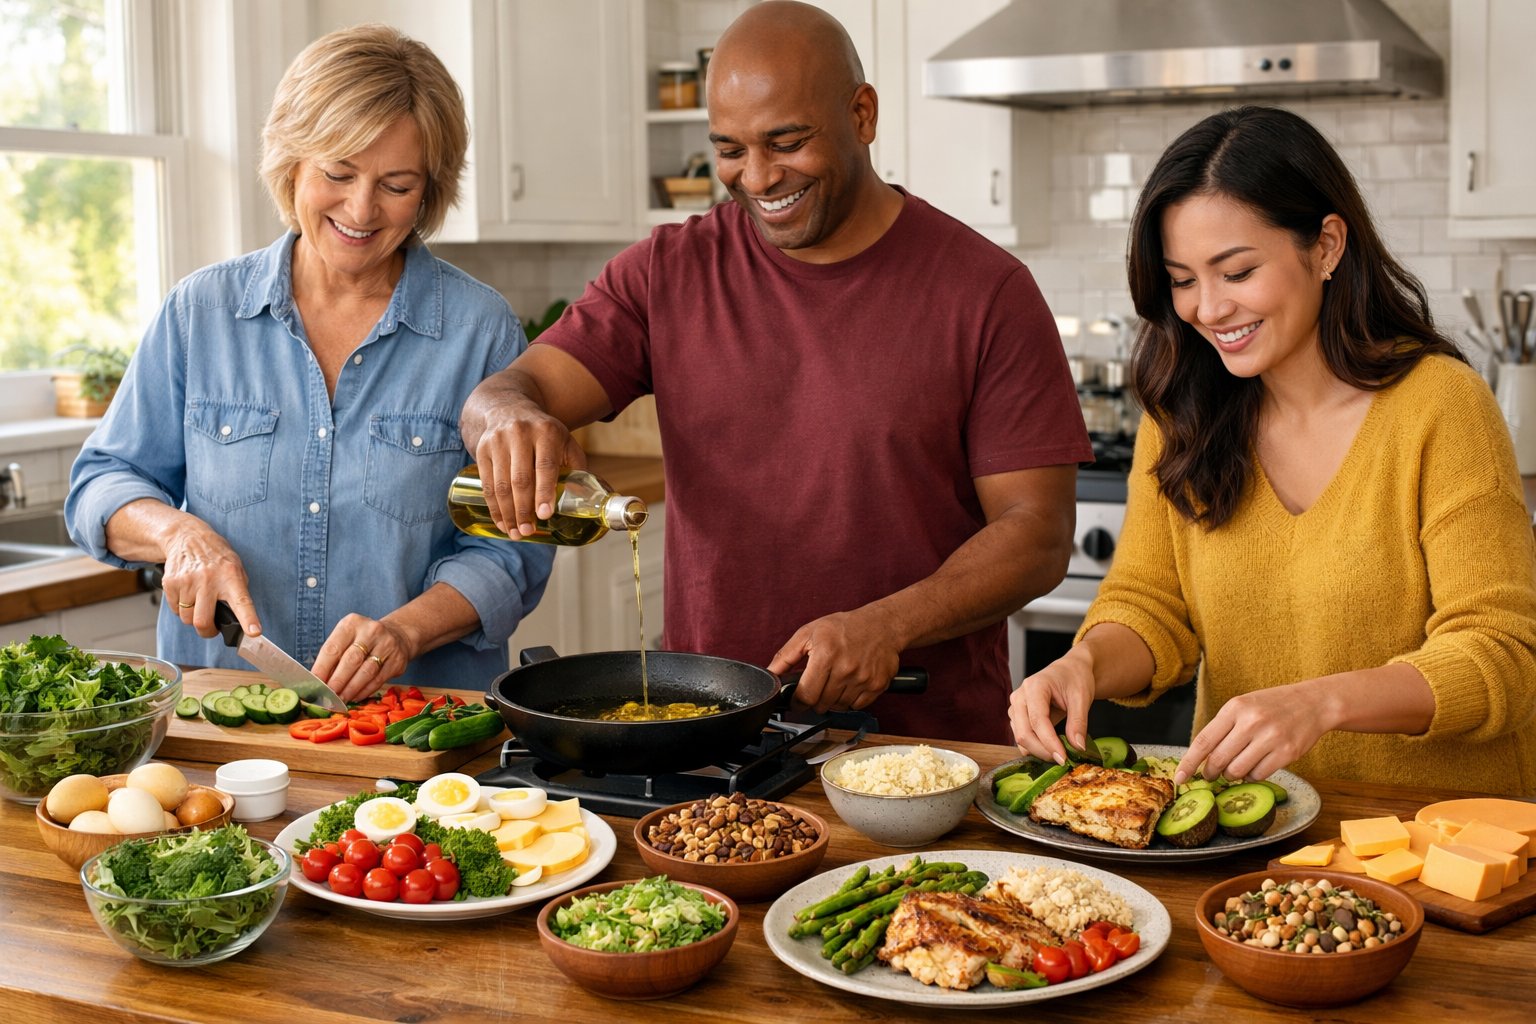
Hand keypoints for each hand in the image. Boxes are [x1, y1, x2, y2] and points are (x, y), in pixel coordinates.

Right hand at [161, 521, 257, 639]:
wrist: (187, 537)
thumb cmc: (216, 556)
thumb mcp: (236, 568)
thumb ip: (238, 592)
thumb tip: (242, 620)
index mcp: (230, 577)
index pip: (242, 602)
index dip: (248, 619)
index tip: (253, 633)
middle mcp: (208, 579)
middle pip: (202, 622)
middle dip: (207, 631)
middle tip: (211, 628)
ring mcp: (187, 581)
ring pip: (187, 619)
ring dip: (192, 617)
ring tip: (198, 601)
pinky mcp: (170, 583)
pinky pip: (174, 610)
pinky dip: (180, 608)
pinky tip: (187, 593)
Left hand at [312, 614, 412, 702]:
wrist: (396, 635)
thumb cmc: (362, 640)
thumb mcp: (346, 639)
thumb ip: (333, 658)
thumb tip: (319, 683)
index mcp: (352, 623)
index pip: (333, 648)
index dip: (322, 668)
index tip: (314, 684)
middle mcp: (371, 631)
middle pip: (351, 660)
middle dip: (337, 681)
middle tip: (327, 696)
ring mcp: (387, 645)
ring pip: (366, 672)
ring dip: (351, 689)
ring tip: (340, 699)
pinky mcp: (397, 660)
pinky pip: (378, 680)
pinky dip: (364, 691)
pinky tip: (355, 697)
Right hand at [471, 403, 586, 538]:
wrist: (509, 410)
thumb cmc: (544, 433)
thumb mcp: (565, 440)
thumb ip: (575, 465)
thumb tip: (583, 498)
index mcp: (546, 432)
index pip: (545, 466)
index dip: (544, 492)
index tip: (544, 515)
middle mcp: (520, 434)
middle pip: (521, 479)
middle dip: (524, 509)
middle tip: (529, 531)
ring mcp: (498, 441)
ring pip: (501, 484)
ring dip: (507, 513)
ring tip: (515, 533)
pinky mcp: (482, 449)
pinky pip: (487, 483)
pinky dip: (493, 506)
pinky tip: (501, 521)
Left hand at [766, 610, 900, 713]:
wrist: (881, 625)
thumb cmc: (844, 627)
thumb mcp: (809, 633)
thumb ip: (786, 656)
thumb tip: (770, 674)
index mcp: (826, 655)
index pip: (806, 695)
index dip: (797, 702)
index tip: (797, 700)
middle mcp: (846, 668)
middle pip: (821, 704)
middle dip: (815, 699)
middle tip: (818, 685)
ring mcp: (863, 679)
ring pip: (839, 707)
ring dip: (833, 700)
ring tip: (835, 681)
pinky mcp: (877, 685)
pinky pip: (857, 706)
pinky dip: (851, 700)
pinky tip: (849, 684)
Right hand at [1009, 644, 1097, 764]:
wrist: (1070, 670)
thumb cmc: (1075, 679)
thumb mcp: (1082, 698)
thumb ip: (1078, 722)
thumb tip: (1077, 747)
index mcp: (1035, 686)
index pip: (1038, 721)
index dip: (1049, 742)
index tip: (1063, 758)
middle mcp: (1020, 696)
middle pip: (1024, 732)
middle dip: (1043, 751)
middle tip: (1064, 761)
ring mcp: (1016, 706)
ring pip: (1020, 737)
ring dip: (1039, 750)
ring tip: (1060, 753)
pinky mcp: (1017, 716)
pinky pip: (1022, 736)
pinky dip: (1035, 747)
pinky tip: (1051, 748)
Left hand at [1175, 684, 1326, 784]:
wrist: (1313, 703)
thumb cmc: (1272, 706)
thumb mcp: (1243, 706)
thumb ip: (1223, 728)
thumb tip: (1200, 758)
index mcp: (1235, 708)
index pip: (1203, 741)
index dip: (1188, 763)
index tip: (1179, 778)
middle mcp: (1251, 722)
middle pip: (1218, 760)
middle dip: (1210, 772)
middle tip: (1211, 775)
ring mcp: (1270, 737)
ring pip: (1237, 771)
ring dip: (1231, 775)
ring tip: (1235, 768)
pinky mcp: (1287, 752)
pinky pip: (1258, 775)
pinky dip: (1252, 776)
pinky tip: (1255, 766)